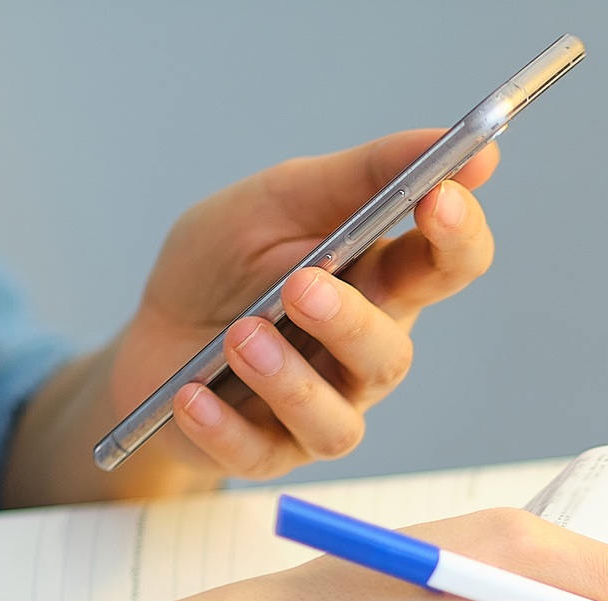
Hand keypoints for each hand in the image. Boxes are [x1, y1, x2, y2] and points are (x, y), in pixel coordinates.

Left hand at [112, 130, 497, 479]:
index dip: (456, 237)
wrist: (149, 337)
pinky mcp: (267, 451)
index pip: (448, 266)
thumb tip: (458, 141)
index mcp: (380, 283)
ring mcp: (321, 408)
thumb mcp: (281, 199)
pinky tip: (191, 395)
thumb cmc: (223, 266)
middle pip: (391, 353)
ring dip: (289, 381)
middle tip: (300, 285)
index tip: (438, 199)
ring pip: (338, 420)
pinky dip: (225, 425)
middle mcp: (363, 353)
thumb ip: (363, 174)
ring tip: (239, 337)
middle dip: (350, 322)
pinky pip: (262, 453)